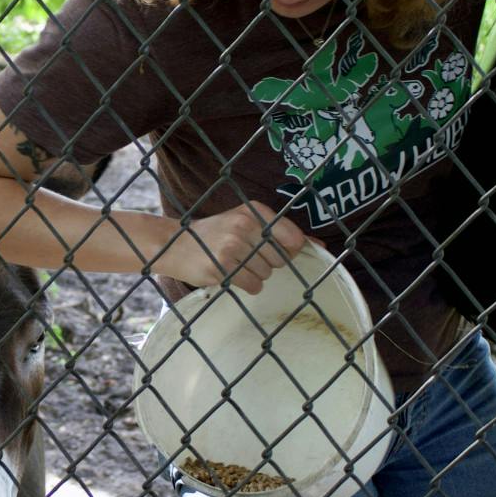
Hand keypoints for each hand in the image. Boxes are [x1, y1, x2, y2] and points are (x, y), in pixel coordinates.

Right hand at [158, 200, 308, 293]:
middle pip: (281, 259)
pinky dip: (246, 284)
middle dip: (268, 263)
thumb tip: (320, 246)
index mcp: (254, 211)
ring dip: (254, 274)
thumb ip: (282, 232)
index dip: (288, 251)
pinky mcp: (223, 267)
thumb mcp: (246, 223)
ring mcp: (233, 246)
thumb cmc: (217, 234)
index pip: (293, 239)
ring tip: (235, 263)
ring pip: (267, 274)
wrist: (175, 244)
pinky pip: (254, 285)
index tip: (271, 251)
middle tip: (246, 256)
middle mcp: (245, 225)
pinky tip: (230, 274)